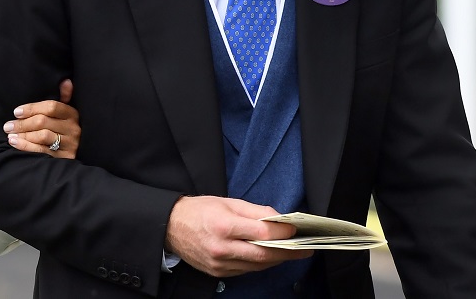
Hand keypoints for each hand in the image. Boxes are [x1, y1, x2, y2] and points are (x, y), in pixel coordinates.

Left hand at [4, 79, 80, 157]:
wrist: (77, 153)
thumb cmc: (65, 129)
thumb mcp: (67, 113)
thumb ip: (64, 97)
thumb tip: (66, 81)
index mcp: (72, 114)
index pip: (51, 107)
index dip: (32, 108)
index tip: (16, 112)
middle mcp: (73, 128)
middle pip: (43, 122)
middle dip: (22, 123)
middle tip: (8, 126)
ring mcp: (70, 144)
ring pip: (42, 136)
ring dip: (23, 135)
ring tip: (10, 135)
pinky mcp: (64, 158)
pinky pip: (42, 151)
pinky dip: (26, 147)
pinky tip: (15, 143)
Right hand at [164, 196, 311, 277]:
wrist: (170, 227)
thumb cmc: (199, 210)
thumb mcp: (227, 202)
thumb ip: (255, 211)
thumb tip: (280, 220)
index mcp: (223, 225)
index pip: (263, 234)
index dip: (284, 233)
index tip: (296, 230)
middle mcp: (221, 248)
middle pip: (264, 255)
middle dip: (288, 252)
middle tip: (305, 249)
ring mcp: (219, 264)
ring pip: (257, 266)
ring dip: (276, 259)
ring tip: (291, 252)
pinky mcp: (218, 273)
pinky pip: (246, 270)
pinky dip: (259, 264)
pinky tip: (268, 256)